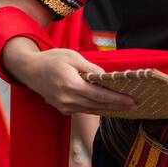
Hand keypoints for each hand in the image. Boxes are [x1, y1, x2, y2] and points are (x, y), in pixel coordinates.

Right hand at [14, 47, 137, 114]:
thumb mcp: (72, 56)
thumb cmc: (52, 59)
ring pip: (92, 110)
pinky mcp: (63, 109)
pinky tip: (110, 107)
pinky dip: (98, 108)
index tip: (133, 101)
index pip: (100, 95)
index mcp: (71, 85)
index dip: (117, 99)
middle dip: (118, 106)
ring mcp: (64, 106)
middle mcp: (67, 99)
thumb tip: (106, 77)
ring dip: (110, 109)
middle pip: (98, 105)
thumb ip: (90, 68)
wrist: (30, 70)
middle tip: (136, 106)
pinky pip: (84, 109)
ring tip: (127, 107)